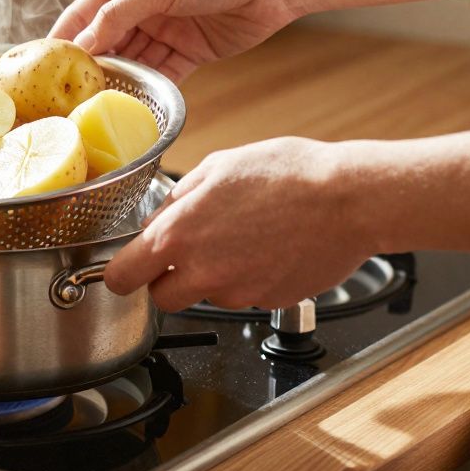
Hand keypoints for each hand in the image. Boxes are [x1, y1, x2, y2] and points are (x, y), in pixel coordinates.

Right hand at [49, 0, 301, 81]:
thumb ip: (117, 16)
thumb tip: (82, 45)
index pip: (83, 12)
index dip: (63, 38)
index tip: (42, 67)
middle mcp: (142, 5)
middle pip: (106, 42)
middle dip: (91, 67)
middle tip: (70, 95)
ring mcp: (165, 29)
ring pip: (133, 62)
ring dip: (121, 81)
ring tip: (101, 104)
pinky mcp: (189, 51)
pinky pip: (162, 74)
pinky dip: (151, 88)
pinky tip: (138, 103)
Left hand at [103, 137, 374, 311]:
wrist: (348, 200)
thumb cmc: (288, 175)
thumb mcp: (217, 168)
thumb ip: (177, 200)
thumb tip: (160, 218)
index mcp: (177, 237)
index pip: (121, 278)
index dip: (121, 274)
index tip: (127, 268)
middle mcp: (201, 273)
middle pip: (160, 299)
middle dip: (167, 280)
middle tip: (188, 253)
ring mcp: (235, 293)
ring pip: (205, 295)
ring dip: (212, 276)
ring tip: (243, 238)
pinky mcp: (266, 302)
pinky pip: (242, 295)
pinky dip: (247, 278)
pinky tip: (266, 248)